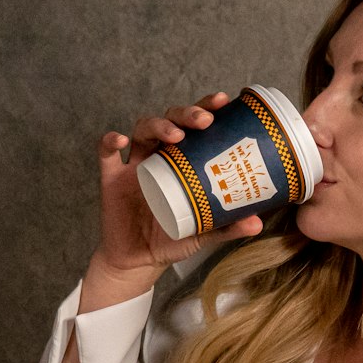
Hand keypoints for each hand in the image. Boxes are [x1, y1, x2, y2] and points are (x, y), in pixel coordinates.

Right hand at [93, 92, 263, 280]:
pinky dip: (110, 142)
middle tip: (205, 120)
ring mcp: (134, 165)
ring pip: (142, 130)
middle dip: (186, 113)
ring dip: (158, 125)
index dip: (206, 108)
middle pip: (170, 120)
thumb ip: (228, 227)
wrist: (140, 261)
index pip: (194, 126)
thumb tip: (257, 223)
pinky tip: (120, 140)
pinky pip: (106, 154)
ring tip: (175, 135)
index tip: (223, 101)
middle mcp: (159, 156)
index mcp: (183, 161)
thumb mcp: (205, 234)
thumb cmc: (173, 239)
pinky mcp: (111, 179)